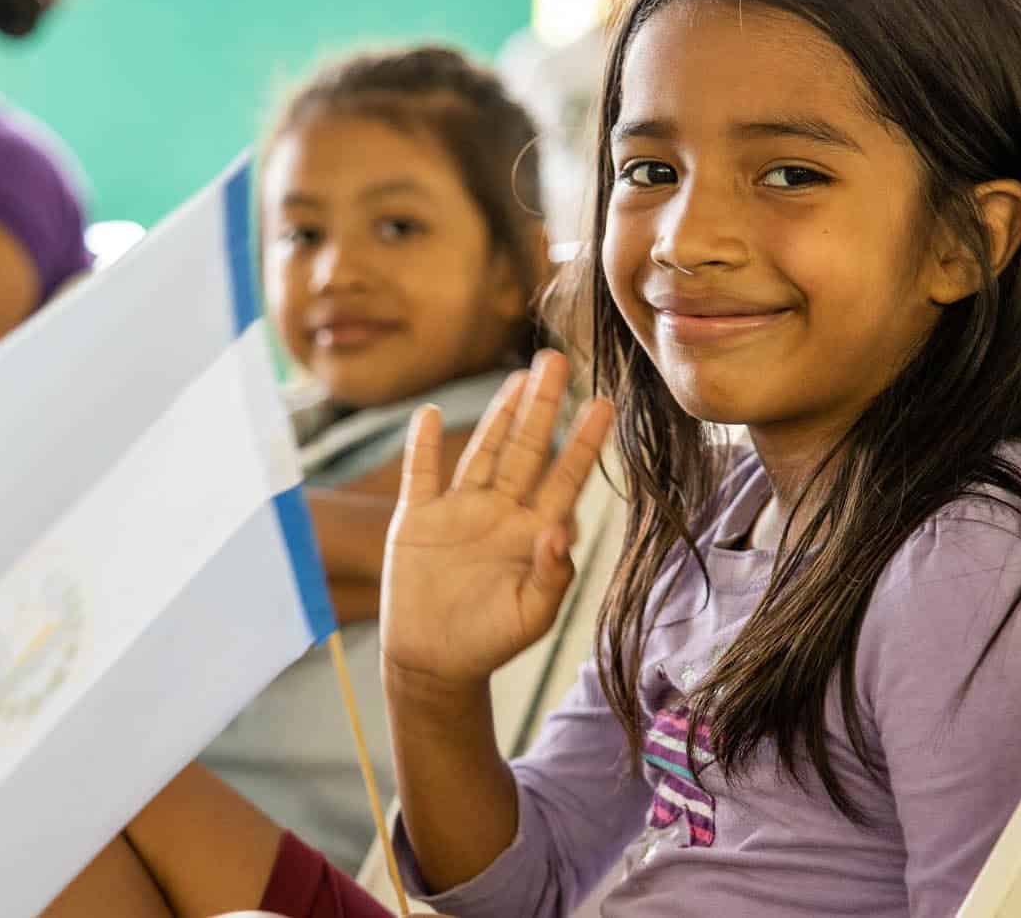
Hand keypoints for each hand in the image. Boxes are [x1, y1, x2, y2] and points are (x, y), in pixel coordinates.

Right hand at [380, 351, 613, 692]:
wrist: (433, 662)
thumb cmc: (490, 641)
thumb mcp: (531, 615)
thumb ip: (552, 574)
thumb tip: (560, 530)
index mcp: (533, 531)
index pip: (564, 476)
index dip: (583, 441)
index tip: (603, 403)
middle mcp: (500, 511)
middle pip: (525, 448)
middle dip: (541, 405)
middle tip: (556, 359)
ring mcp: (458, 511)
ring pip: (482, 451)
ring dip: (498, 413)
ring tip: (517, 376)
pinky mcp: (417, 519)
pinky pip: (421, 474)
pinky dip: (423, 444)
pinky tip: (432, 414)